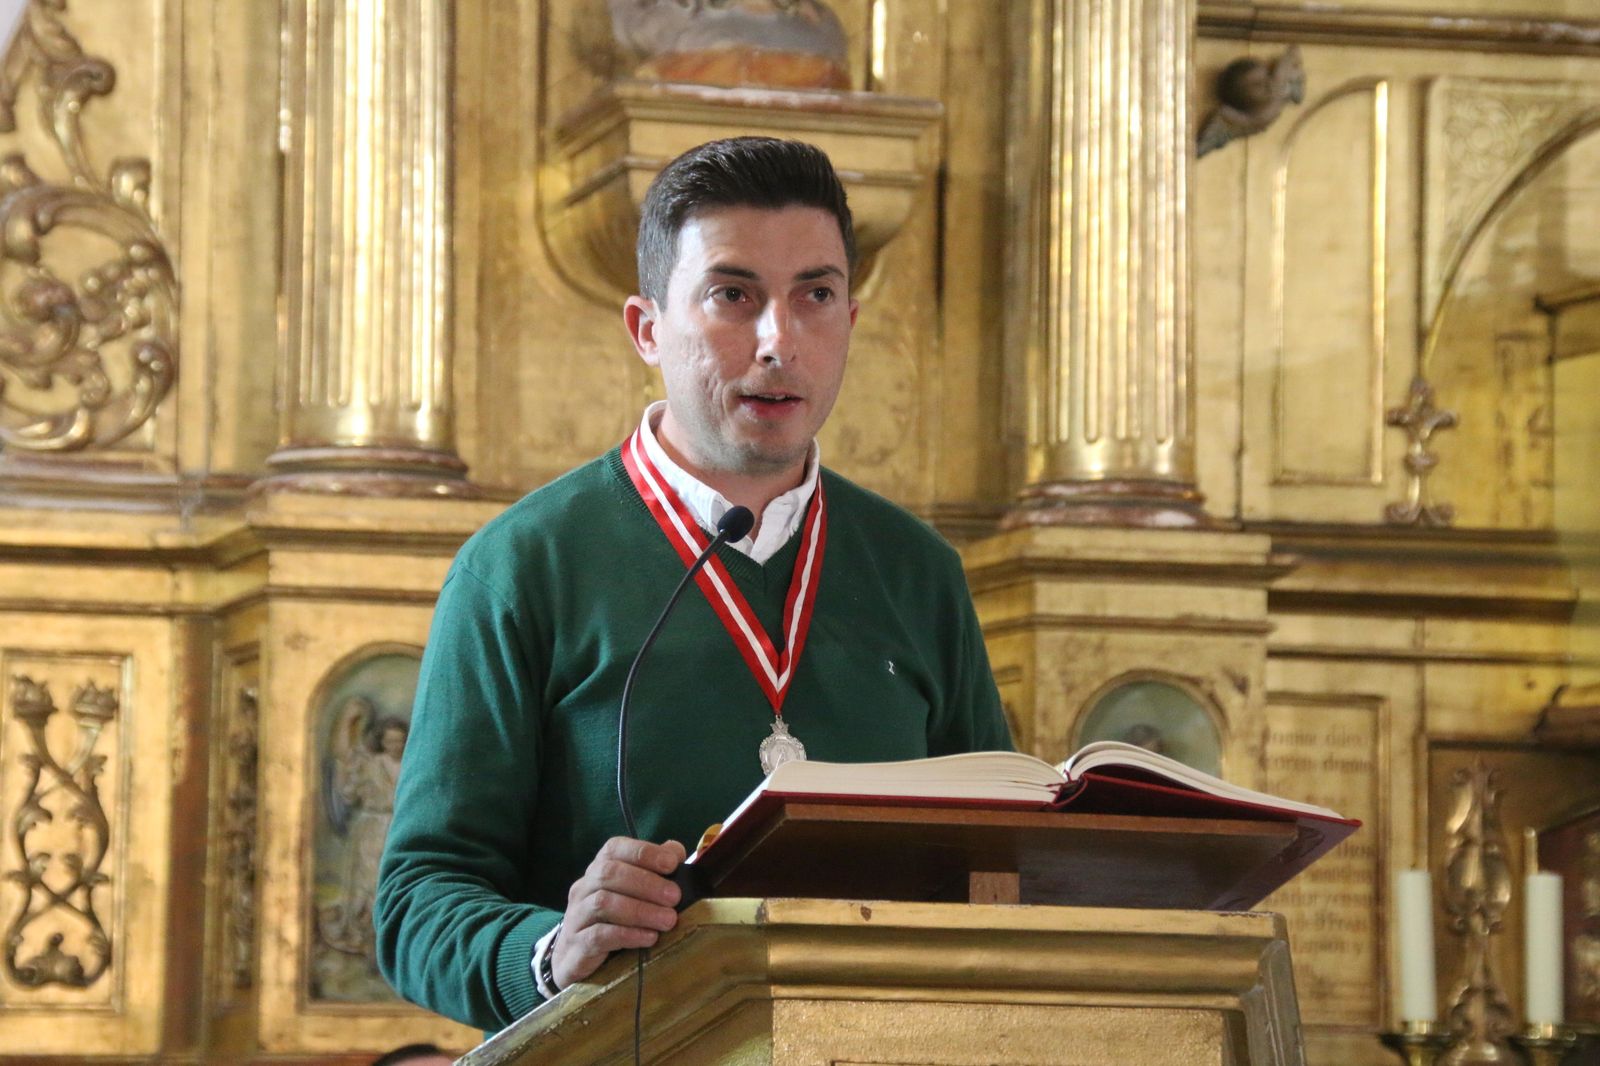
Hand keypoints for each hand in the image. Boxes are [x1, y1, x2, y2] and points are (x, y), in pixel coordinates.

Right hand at [551, 836, 684, 988]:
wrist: (576, 957)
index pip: (615, 848)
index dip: (644, 852)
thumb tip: (676, 851)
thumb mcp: (633, 893)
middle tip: (675, 897)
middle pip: (609, 874)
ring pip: (603, 903)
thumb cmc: (614, 920)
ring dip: (640, 910)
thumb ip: (655, 870)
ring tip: (668, 920)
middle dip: (646, 883)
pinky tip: (649, 937)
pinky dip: (627, 934)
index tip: (672, 864)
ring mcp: (576, 915)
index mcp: (598, 868)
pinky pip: (598, 935)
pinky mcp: (576, 944)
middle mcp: (583, 887)